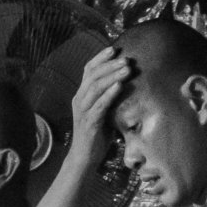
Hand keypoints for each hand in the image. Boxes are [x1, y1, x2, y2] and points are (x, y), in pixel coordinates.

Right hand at [69, 47, 130, 170]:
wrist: (85, 157)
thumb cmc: (97, 135)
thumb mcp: (103, 112)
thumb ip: (110, 98)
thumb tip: (128, 84)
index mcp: (81, 95)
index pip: (88, 70)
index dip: (100, 58)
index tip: (114, 49)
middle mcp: (79, 100)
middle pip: (92, 75)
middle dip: (110, 65)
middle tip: (126, 59)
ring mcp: (82, 111)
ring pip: (95, 87)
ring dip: (112, 76)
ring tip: (127, 69)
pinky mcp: (89, 122)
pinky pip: (99, 105)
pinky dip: (109, 94)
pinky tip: (120, 86)